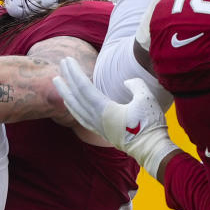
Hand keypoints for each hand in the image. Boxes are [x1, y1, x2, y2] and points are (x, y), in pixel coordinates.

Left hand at [52, 57, 178, 177]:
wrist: (152, 149)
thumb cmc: (150, 124)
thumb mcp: (146, 99)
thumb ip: (135, 85)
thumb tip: (127, 82)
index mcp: (104, 109)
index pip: (83, 87)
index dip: (74, 72)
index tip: (68, 60)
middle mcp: (95, 118)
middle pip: (75, 95)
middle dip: (67, 78)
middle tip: (61, 63)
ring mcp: (96, 126)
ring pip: (74, 107)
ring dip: (65, 92)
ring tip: (57, 81)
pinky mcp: (100, 131)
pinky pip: (80, 117)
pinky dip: (71, 107)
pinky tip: (68, 103)